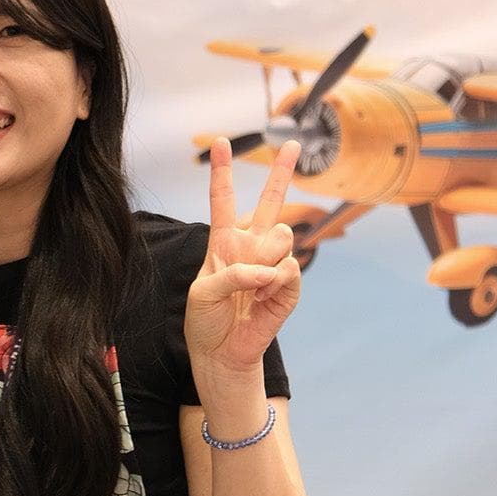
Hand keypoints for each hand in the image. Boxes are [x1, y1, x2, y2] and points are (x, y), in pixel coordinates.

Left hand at [185, 137, 302, 376]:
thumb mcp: (203, 292)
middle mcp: (250, 247)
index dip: (222, 172)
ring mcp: (271, 264)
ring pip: (282, 236)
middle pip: (269, 202)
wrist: (220, 352)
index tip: (222, 143)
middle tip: (293, 144)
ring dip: (266, 260)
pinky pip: (289, 268)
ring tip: (251, 288)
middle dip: (282, 172)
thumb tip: (271, 270)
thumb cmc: (206, 320)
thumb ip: (233, 273)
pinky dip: (273, 283)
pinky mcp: (288, 285)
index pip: (222, 202)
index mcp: (222, 243)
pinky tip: (260, 300)